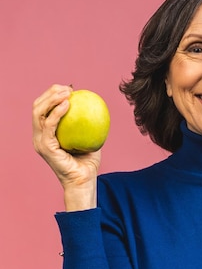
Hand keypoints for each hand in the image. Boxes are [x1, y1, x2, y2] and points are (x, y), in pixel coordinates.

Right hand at [32, 84, 100, 210]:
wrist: (84, 180)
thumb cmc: (88, 162)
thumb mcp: (90, 138)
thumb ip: (88, 124)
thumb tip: (96, 105)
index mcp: (46, 133)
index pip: (44, 108)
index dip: (53, 94)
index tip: (70, 88)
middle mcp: (39, 136)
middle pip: (37, 107)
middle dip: (50, 92)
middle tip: (68, 88)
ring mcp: (39, 141)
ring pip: (39, 112)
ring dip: (51, 98)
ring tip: (67, 92)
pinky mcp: (44, 147)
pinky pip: (49, 125)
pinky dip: (57, 112)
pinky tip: (68, 104)